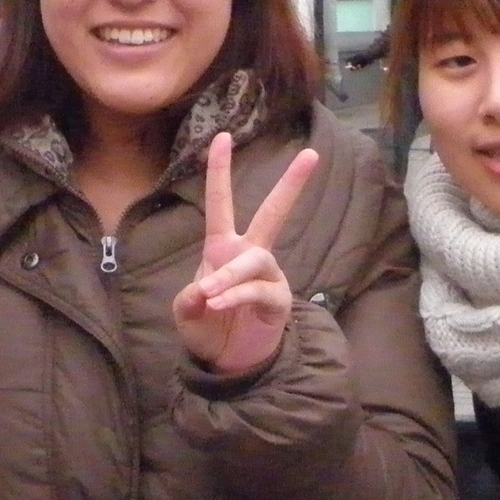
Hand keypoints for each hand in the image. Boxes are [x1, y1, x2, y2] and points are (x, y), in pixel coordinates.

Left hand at [173, 133, 319, 376]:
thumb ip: (189, 299)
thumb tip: (204, 291)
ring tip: (210, 296)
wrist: (226, 362)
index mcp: (223, 248)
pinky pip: (259, 290)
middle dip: (291, 185)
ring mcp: (268, 276)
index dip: (219, 170)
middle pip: (273, 213)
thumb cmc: (207, 327)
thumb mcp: (186, 311)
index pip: (221, 203)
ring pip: (255, 260)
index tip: (222, 136)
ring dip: (229, 276)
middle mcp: (250, 254)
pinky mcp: (279, 300)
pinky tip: (219, 305)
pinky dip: (236, 296)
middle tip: (312, 155)